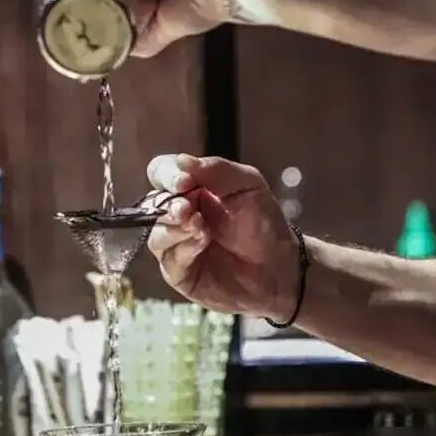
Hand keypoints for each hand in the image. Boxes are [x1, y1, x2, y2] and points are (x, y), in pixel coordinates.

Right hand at [143, 154, 299, 319]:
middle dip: (170, 205)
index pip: (161, 173)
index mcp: (191, 188)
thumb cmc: (265, 223)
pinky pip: (168, 260)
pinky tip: (203, 245)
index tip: (184, 182)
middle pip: (153, 204)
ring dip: (175, 229)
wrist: (282, 266)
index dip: (166, 175)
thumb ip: (216, 170)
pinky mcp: (179, 273)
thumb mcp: (248, 185)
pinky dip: (183, 250)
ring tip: (201, 228)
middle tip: (188, 209)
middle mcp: (178, 215)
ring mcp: (177, 245)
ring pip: (156, 234)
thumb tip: (180, 162)